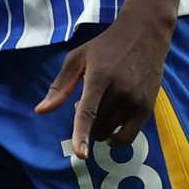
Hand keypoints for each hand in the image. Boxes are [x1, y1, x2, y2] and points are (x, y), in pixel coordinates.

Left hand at [35, 12, 174, 159]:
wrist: (145, 34)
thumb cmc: (106, 46)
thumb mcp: (78, 58)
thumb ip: (59, 86)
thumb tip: (40, 111)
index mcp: (100, 77)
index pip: (89, 112)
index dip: (81, 135)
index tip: (80, 154)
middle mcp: (120, 91)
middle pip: (95, 126)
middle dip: (86, 120)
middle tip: (88, 99)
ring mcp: (136, 101)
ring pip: (108, 132)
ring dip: (99, 126)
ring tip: (102, 104)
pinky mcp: (147, 108)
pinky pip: (128, 137)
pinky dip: (115, 139)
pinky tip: (110, 127)